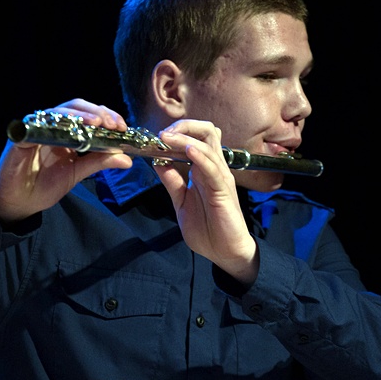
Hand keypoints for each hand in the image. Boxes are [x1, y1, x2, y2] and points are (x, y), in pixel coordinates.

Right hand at [0, 99, 132, 223]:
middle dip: (96, 112)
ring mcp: (34, 130)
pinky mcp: (19, 139)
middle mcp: (50, 126)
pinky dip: (51, 127)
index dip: (105, 115)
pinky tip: (66, 131)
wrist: (19, 203)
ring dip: (78, 116)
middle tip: (113, 123)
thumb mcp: (77, 173)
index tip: (122, 126)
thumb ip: (99, 162)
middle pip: (74, 107)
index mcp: (65, 132)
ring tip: (96, 123)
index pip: (87, 114)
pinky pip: (35, 127)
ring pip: (57, 113)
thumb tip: (127, 159)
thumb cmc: (44, 185)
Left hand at [153, 120, 259, 284]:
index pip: (196, 138)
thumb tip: (158, 162)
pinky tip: (188, 151)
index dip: (177, 132)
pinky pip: (212, 168)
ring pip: (208, 145)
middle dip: (184, 126)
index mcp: (204, 170)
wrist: (225, 253)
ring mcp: (220, 178)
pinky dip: (200, 156)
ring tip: (166, 138)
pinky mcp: (223, 191)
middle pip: (206, 132)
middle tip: (163, 134)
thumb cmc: (207, 229)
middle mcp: (214, 169)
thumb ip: (172, 182)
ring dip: (185, 138)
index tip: (155, 138)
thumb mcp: (181, 202)